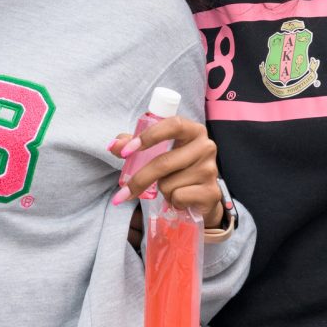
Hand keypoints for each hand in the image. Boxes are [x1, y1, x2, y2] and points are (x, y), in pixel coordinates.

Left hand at [107, 115, 223, 227]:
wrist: (201, 196)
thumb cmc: (174, 167)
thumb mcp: (153, 151)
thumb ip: (131, 144)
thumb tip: (114, 146)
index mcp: (193, 130)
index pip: (173, 124)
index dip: (149, 136)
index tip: (126, 152)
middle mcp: (206, 147)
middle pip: (164, 162)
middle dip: (140, 178)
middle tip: (123, 191)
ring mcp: (211, 170)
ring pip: (168, 182)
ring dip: (162, 189)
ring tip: (171, 187)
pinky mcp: (212, 192)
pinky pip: (178, 197)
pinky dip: (172, 201)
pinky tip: (180, 198)